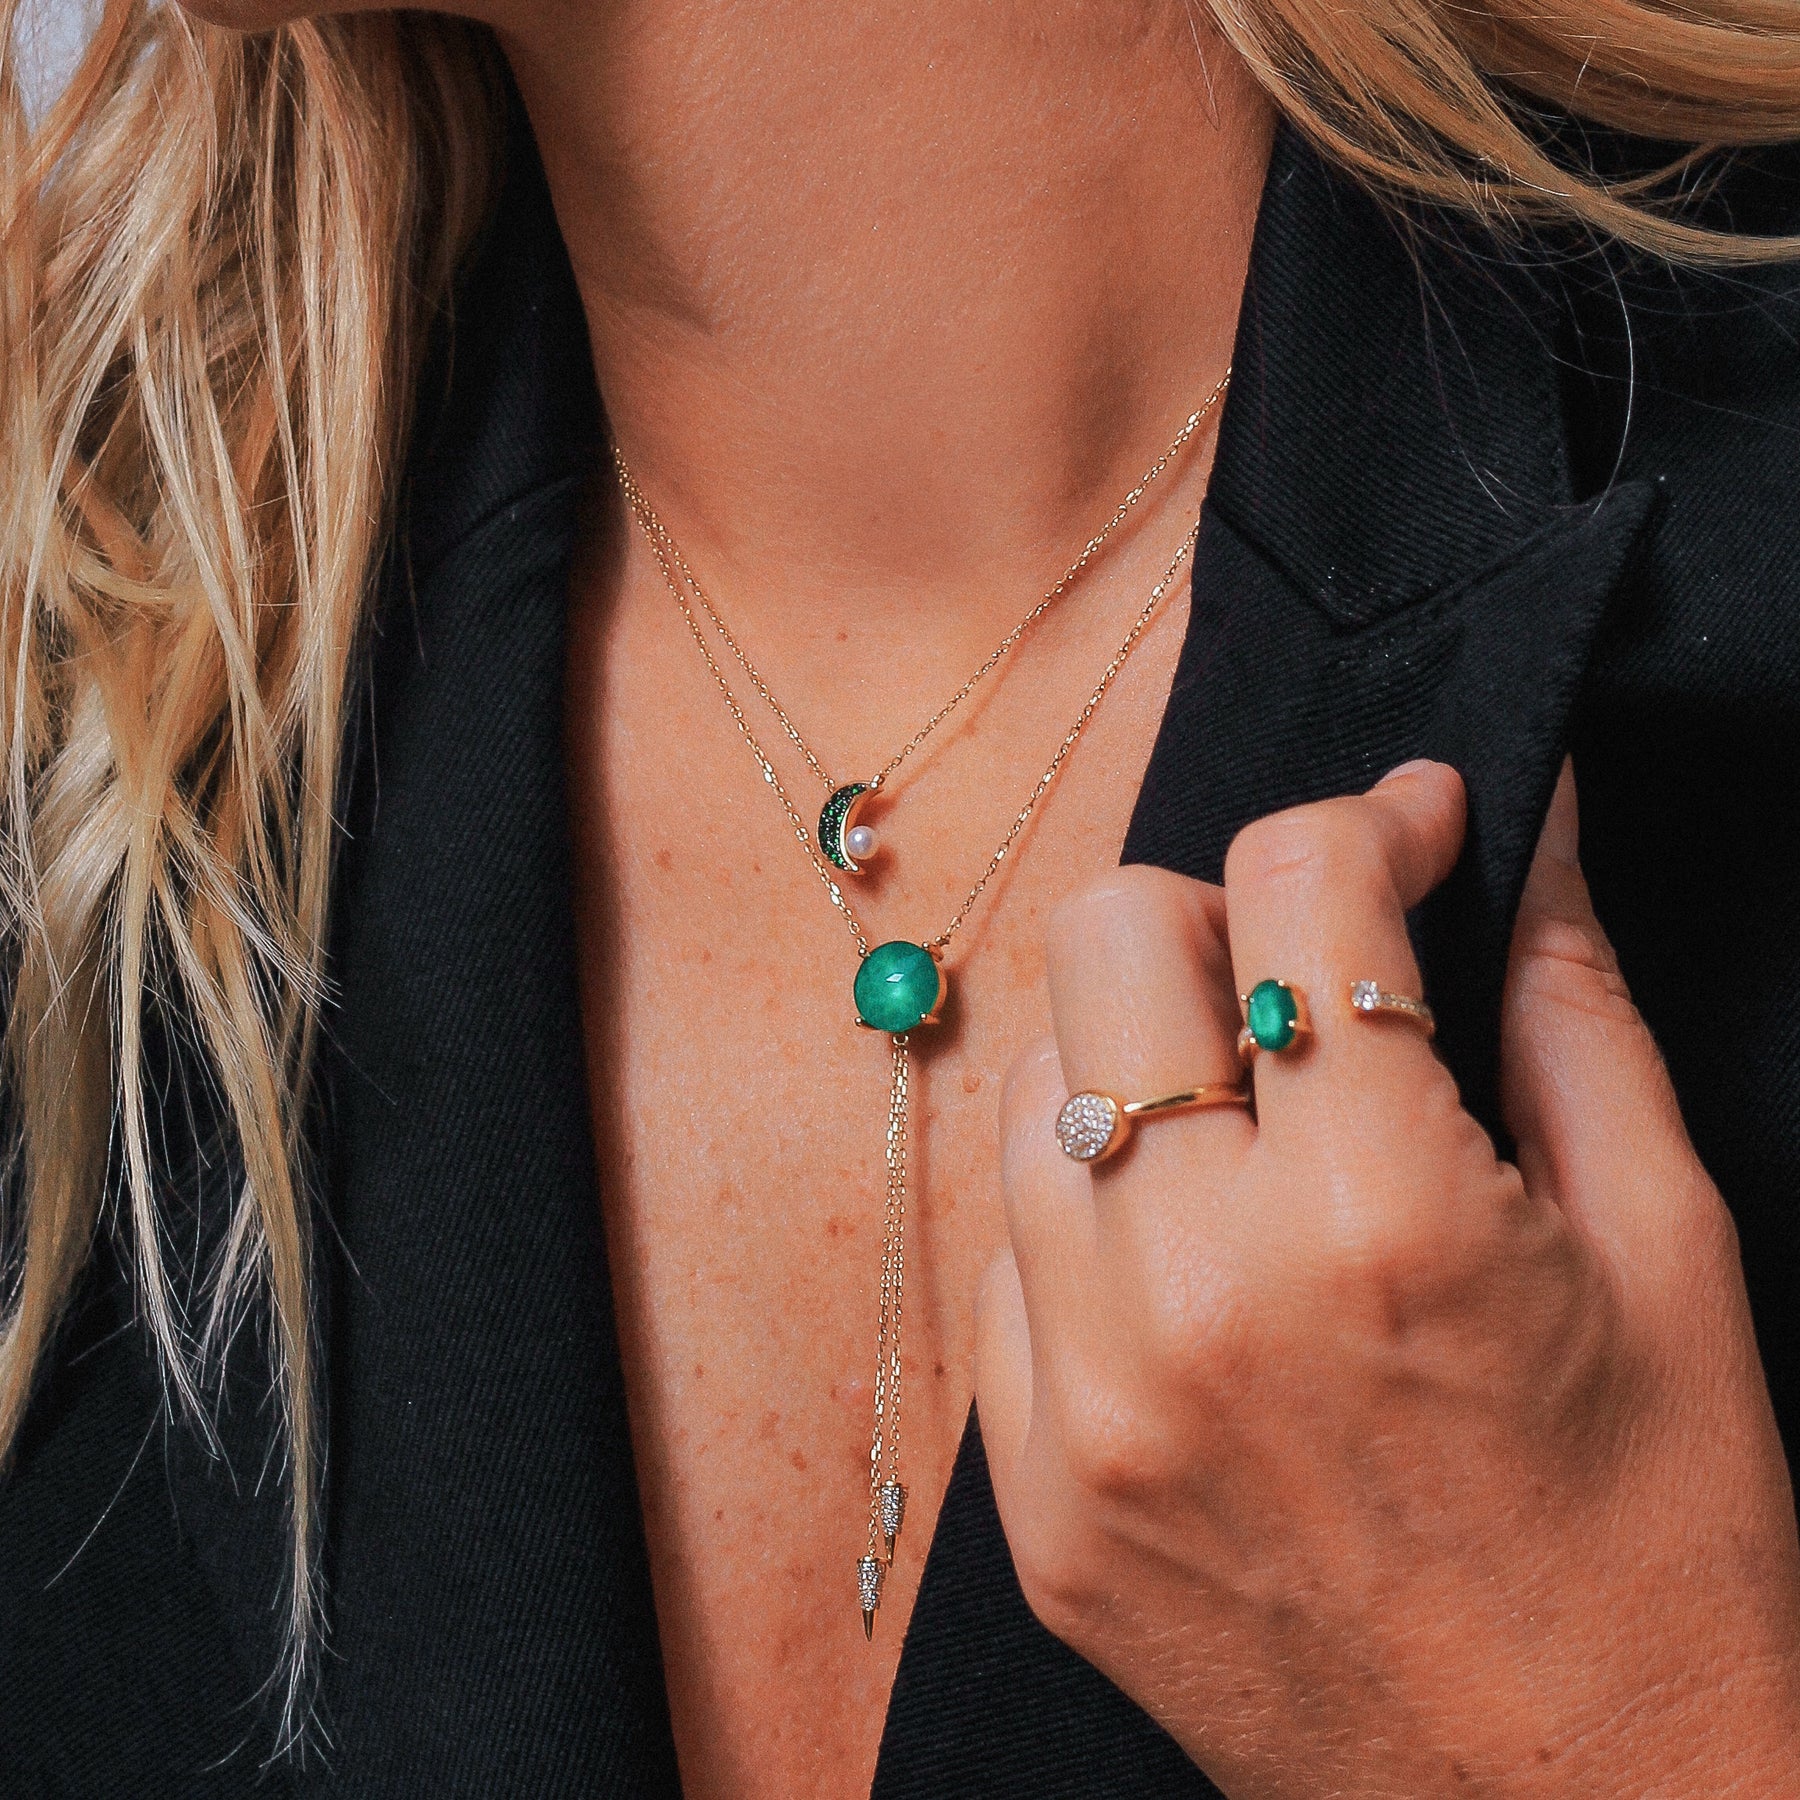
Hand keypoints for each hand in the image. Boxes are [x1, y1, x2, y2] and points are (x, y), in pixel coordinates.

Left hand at [976, 760, 1799, 1796]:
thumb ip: (1569, 1004)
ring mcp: (1082, 1397)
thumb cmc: (1663, 1549)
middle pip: (1105, 938)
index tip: (1418, 833)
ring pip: (1030, 1082)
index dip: (1371, 817)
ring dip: (1137, 1055)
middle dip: (1215, 913)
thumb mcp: (1669, 1252)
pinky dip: (1086, 1207)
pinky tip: (1188, 1253)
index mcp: (1380, 1217)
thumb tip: (1521, 829)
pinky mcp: (1032, 1489)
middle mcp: (1194, 1291)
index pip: (1294, 886)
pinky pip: (1002, 1253)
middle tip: (1305, 977)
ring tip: (1246, 1119)